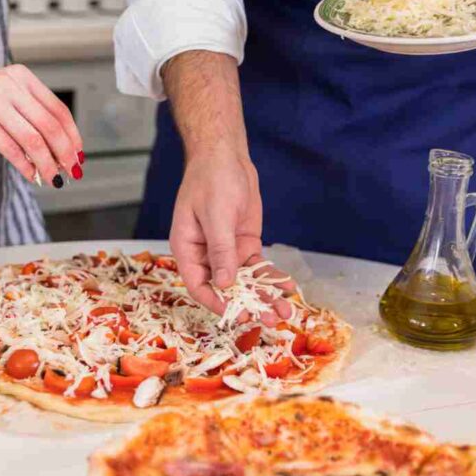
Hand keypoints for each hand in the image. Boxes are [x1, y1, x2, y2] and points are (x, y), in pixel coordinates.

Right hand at [0, 64, 82, 183]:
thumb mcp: (4, 96)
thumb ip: (29, 114)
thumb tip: (61, 150)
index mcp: (22, 77)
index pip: (58, 109)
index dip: (73, 136)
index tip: (79, 156)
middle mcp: (10, 84)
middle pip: (50, 125)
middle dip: (65, 153)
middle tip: (71, 172)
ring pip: (33, 138)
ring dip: (47, 163)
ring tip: (53, 178)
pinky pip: (10, 147)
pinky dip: (25, 165)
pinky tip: (31, 175)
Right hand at [169, 144, 292, 323]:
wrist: (226, 156)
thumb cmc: (211, 179)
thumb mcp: (216, 215)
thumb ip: (220, 250)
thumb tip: (225, 284)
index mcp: (187, 249)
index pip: (198, 286)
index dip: (216, 303)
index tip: (237, 314)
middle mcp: (205, 255)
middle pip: (225, 288)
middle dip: (249, 304)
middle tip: (270, 319)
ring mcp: (226, 251)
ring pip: (245, 281)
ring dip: (264, 296)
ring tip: (285, 311)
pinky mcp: (244, 244)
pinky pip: (257, 267)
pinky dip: (272, 278)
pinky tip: (288, 289)